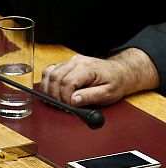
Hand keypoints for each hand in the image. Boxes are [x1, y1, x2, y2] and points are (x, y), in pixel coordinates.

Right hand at [40, 49, 158, 105]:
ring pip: (48, 72)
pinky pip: (49, 71)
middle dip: (53, 94)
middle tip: (60, 106)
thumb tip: (73, 101)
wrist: (120, 71)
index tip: (68, 106)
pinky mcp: (65, 64)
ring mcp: (69, 62)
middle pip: (54, 77)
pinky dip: (47, 83)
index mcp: (88, 68)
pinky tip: (53, 92)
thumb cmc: (116, 82)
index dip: (64, 97)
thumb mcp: (108, 94)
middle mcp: (76, 62)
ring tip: (54, 100)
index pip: (67, 82)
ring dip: (47, 88)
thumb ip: (89, 96)